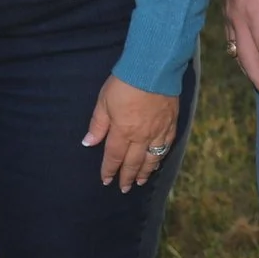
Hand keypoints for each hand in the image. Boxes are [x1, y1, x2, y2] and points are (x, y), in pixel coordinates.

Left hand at [82, 76, 179, 192]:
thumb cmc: (124, 83)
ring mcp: (157, 132)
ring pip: (151, 159)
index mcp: (122, 131)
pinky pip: (165, 147)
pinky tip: (157, 162)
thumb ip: (98, 124)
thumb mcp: (104, 101)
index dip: (109, 170)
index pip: (114, 157)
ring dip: (145, 172)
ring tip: (140, 182)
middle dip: (127, 177)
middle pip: (133, 162)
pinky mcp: (170, 124)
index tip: (106, 180)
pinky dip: (160, 158)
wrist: (153, 69)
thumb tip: (88, 143)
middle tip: (124, 188)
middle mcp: (141, 137)